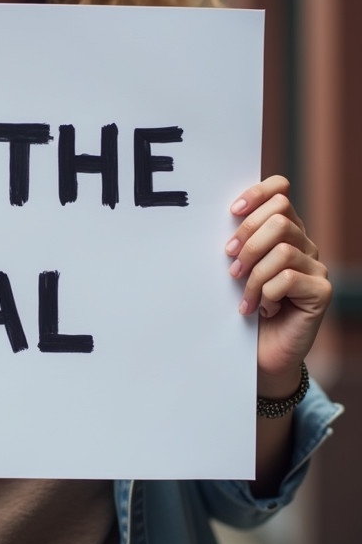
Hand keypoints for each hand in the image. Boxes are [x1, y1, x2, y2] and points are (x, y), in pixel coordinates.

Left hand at [226, 175, 330, 395]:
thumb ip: (236, 242)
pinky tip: (261, 309)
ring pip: (282, 250)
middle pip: (280, 217)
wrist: (259, 351)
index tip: (232, 212)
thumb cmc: (245, 306)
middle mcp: (303, 244)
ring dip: (254, 274)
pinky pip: (288, 278)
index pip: (280, 191)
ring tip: (244, 295)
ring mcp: (316, 267)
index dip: (257, 194)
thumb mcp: (236, 269)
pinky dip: (265, 294)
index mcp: (283, 231)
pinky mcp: (321, 291)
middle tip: (232, 265)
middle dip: (248, 240)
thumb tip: (223, 218)